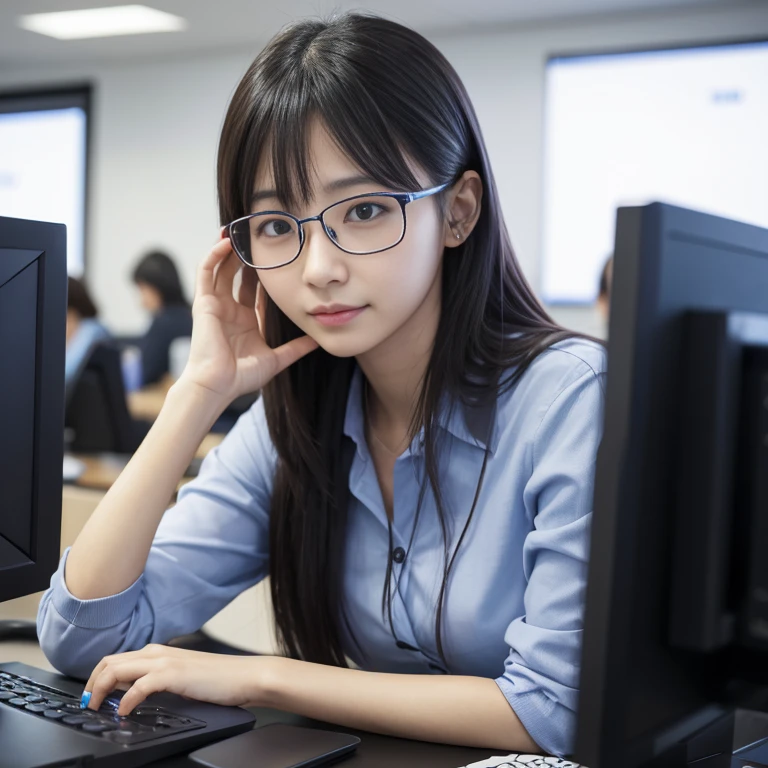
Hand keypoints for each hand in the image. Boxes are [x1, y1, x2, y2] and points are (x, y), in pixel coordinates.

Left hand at [83, 644, 263, 715]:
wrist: (244, 676)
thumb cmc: (218, 679)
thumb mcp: (182, 676)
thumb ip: (160, 679)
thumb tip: (136, 693)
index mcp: (159, 652)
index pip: (117, 658)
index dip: (97, 676)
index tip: (90, 694)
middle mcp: (158, 652)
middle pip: (110, 661)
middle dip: (91, 682)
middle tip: (86, 702)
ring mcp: (165, 661)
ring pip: (118, 669)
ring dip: (100, 689)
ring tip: (95, 707)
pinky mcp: (173, 674)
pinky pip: (138, 687)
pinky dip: (125, 700)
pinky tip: (124, 712)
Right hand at [179, 235, 317, 402]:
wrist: (218, 385)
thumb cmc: (242, 377)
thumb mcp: (277, 358)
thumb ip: (297, 348)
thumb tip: (319, 340)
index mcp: (247, 321)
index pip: (257, 290)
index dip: (266, 273)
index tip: (280, 257)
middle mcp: (231, 310)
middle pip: (239, 275)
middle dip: (248, 256)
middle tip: (260, 236)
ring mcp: (216, 305)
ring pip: (222, 268)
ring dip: (231, 250)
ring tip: (242, 230)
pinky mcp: (203, 302)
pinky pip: (206, 272)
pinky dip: (214, 255)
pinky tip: (226, 242)